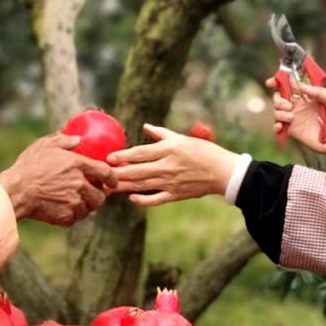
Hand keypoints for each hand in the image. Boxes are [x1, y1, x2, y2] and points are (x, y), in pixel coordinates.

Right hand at [0, 134, 115, 226]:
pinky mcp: (65, 216)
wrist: (15, 191)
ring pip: (89, 209)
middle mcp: (79, 183)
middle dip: (98, 196)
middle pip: (101, 196)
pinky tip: (62, 209)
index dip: (112, 177)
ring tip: (75, 202)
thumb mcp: (44, 146)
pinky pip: (75, 218)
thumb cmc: (28, 167)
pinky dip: (71, 215)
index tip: (112, 180)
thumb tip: (78, 139)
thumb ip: (64, 140)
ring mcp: (73, 201)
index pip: (105, 172)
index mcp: (77, 164)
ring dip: (84, 206)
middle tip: (92, 193)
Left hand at [107, 125, 237, 206]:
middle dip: (117, 173)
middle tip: (102, 174)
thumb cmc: (204, 151)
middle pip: (137, 171)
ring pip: (142, 185)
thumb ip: (162, 133)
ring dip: (124, 186)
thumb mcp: (183, 138)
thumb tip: (146, 126)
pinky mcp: (176, 195)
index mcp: (169, 149)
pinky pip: (156, 199)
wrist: (223, 172)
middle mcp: (167, 166)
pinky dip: (143, 200)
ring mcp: (171, 182)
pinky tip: (132, 197)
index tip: (108, 157)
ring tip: (109, 186)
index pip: (140, 153)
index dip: (123, 156)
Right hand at [266, 80, 325, 161]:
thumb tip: (303, 87)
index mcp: (307, 96)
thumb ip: (320, 91)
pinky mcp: (293, 131)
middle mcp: (298, 105)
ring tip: (291, 117)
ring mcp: (295, 118)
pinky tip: (282, 127)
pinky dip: (276, 126)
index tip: (271, 82)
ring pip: (277, 111)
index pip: (290, 85)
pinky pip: (278, 126)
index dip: (279, 81)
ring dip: (279, 112)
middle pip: (279, 97)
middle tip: (289, 105)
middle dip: (278, 99)